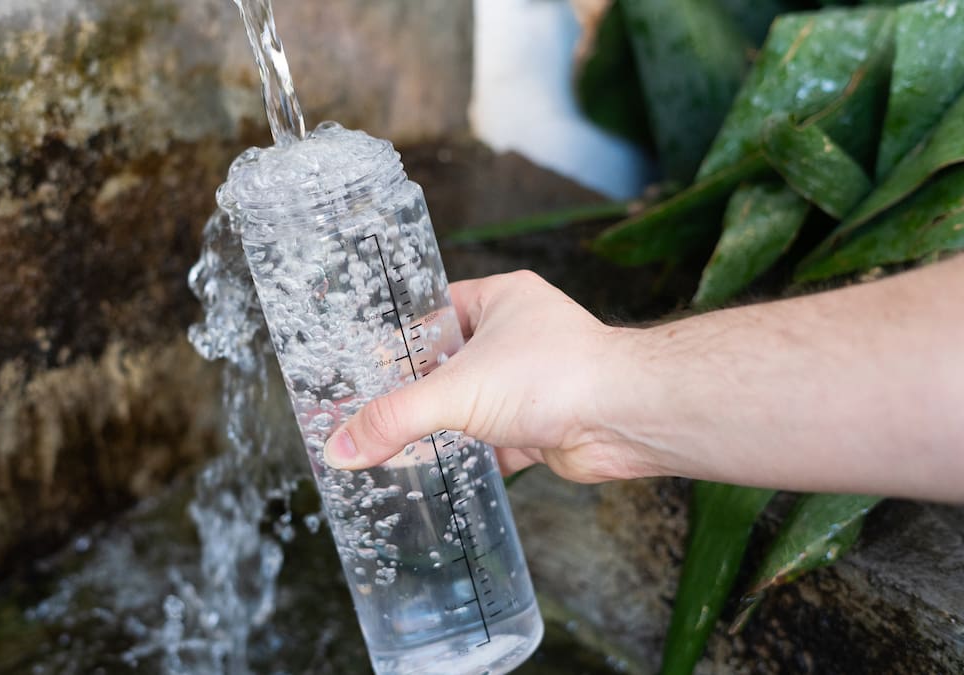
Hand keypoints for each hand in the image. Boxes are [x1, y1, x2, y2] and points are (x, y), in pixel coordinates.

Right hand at [322, 270, 658, 482]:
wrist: (627, 420)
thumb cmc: (558, 377)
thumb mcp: (457, 392)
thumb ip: (395, 419)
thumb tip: (343, 447)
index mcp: (500, 299)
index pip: (432, 311)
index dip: (398, 338)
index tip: (363, 363)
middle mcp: (518, 336)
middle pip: (449, 362)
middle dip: (416, 389)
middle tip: (370, 408)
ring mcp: (532, 381)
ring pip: (472, 403)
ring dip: (443, 424)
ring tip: (394, 442)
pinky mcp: (542, 424)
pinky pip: (494, 439)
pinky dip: (470, 455)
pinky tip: (438, 471)